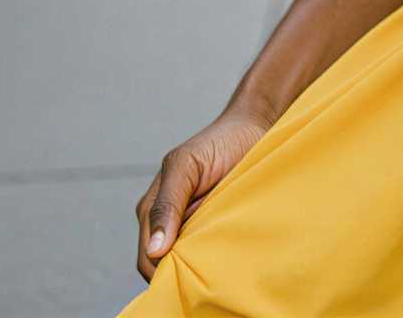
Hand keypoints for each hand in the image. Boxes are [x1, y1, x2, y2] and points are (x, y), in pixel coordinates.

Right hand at [135, 106, 272, 279]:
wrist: (253, 129)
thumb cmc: (218, 143)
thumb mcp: (185, 165)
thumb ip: (166, 204)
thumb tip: (154, 249)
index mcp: (154, 209)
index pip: (149, 257)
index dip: (162, 270)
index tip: (187, 274)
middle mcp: (171, 223)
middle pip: (168, 266)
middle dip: (183, 271)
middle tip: (208, 269)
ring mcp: (195, 227)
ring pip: (191, 262)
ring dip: (202, 264)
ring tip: (220, 259)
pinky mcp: (217, 227)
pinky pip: (213, 252)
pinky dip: (219, 257)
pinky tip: (230, 254)